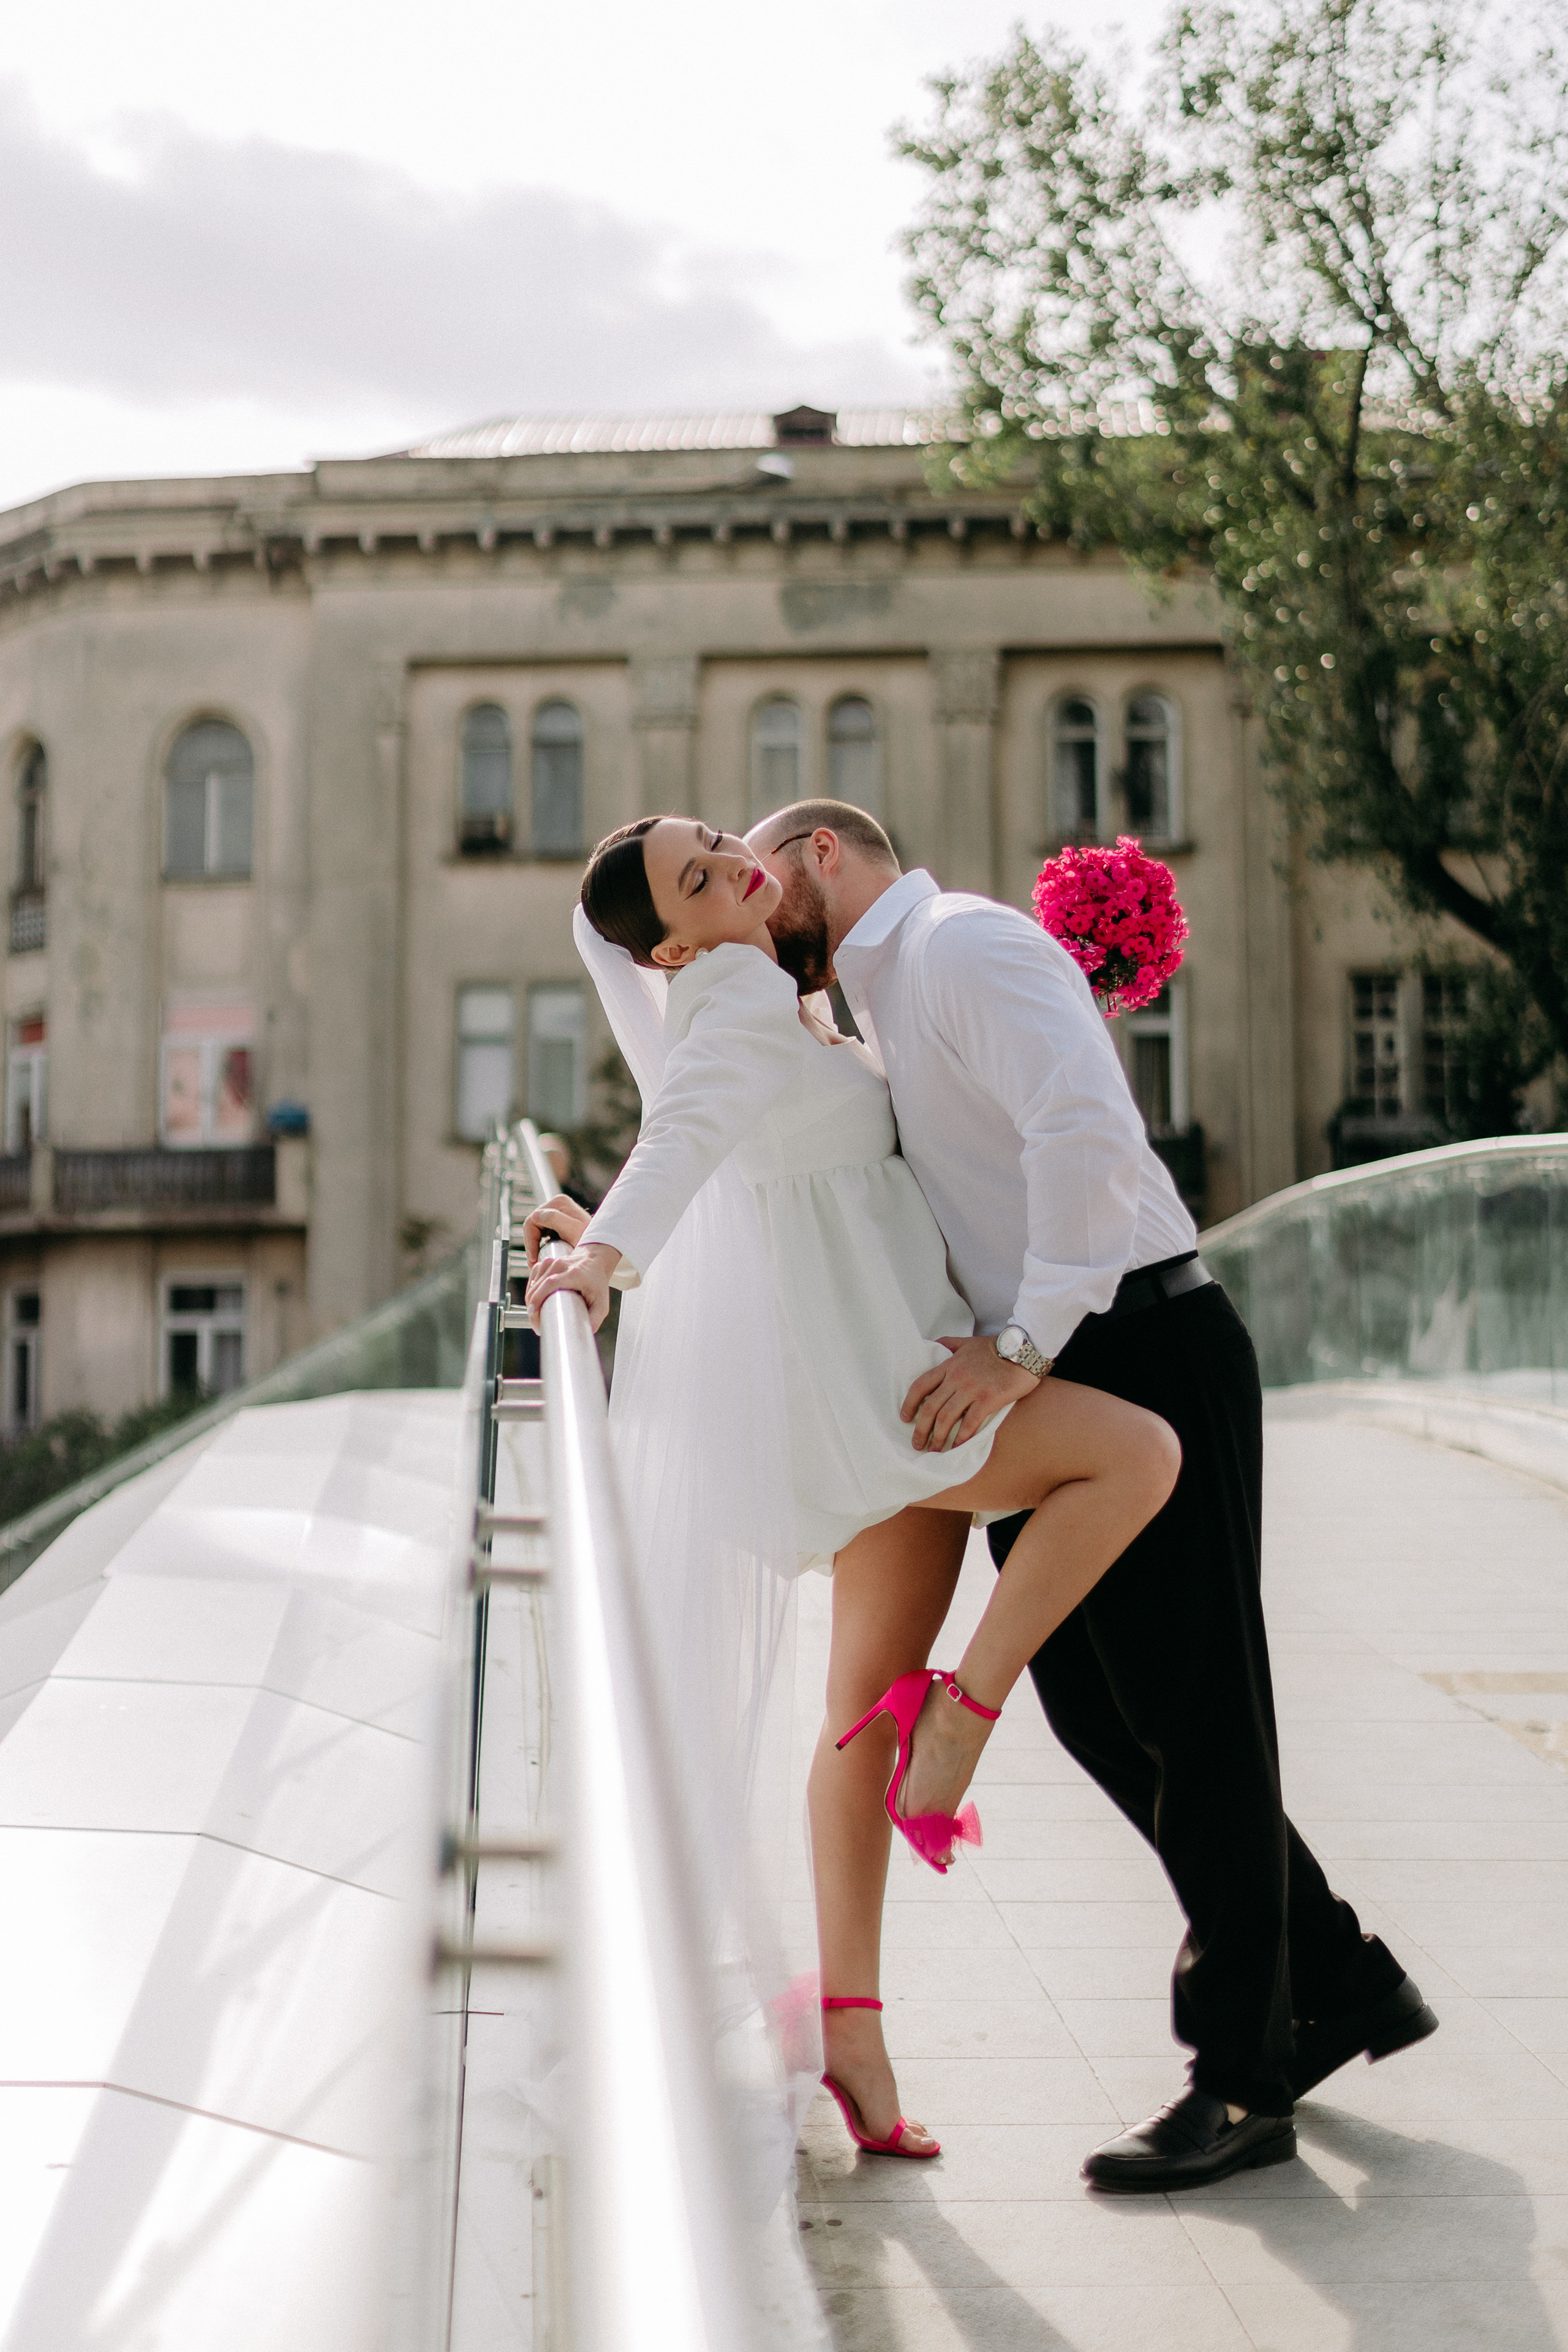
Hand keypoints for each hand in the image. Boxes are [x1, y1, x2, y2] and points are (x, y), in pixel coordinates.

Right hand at [523, 1194, 590, 1267]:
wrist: (602, 1247)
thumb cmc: (590, 1240)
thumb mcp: (574, 1231)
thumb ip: (555, 1220)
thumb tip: (535, 1216)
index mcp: (559, 1202)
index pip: (532, 1221)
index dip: (530, 1242)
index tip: (535, 1260)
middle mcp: (557, 1203)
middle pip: (532, 1226)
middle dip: (531, 1245)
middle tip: (535, 1264)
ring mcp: (556, 1212)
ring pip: (534, 1231)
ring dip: (535, 1246)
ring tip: (539, 1263)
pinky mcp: (556, 1222)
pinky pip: (540, 1233)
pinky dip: (540, 1245)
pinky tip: (545, 1256)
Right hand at [525, 1242, 619, 1332]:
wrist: (594, 1261)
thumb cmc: (597, 1283)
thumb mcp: (601, 1303)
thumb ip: (595, 1319)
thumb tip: (586, 1333)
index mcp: (573, 1274)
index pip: (549, 1284)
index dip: (538, 1299)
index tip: (533, 1314)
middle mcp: (560, 1265)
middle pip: (538, 1286)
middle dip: (533, 1307)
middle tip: (537, 1324)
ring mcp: (551, 1262)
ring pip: (533, 1284)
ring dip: (531, 1301)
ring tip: (537, 1316)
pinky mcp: (545, 1263)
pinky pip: (533, 1279)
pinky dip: (532, 1292)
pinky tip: (536, 1302)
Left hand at [901, 1335, 1040, 1453]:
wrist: (1024, 1350)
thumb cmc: (996, 1347)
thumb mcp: (967, 1341)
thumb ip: (948, 1344)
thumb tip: (932, 1344)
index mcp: (949, 1365)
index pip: (921, 1385)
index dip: (909, 1403)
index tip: (905, 1418)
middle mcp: (956, 1378)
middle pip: (931, 1407)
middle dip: (921, 1429)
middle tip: (917, 1444)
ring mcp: (972, 1389)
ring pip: (947, 1417)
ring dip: (938, 1437)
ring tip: (934, 1450)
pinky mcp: (988, 1399)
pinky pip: (970, 1422)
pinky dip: (961, 1437)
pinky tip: (957, 1447)